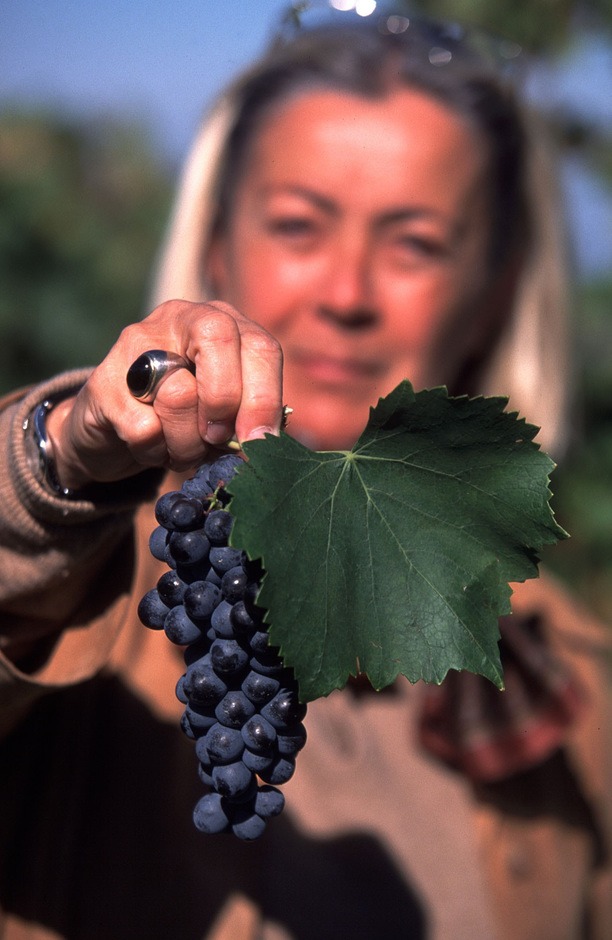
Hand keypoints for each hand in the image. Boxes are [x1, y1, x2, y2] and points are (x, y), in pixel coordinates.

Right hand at [46, 300, 283, 489]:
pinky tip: (149, 447)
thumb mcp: (224, 411)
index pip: (260, 346)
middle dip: (224, 406)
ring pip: (180, 395)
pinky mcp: (103, 381)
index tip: (257, 440)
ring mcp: (135, 343)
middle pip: (219, 344)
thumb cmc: (183, 420)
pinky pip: (145, 429)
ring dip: (187, 443)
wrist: (111, 431)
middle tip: (216, 439)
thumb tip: (262, 440)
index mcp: (221, 322)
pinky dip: (153, 453)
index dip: (265, 398)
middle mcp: (178, 317)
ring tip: (180, 447)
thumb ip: (247, 415)